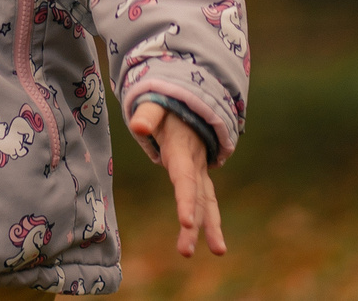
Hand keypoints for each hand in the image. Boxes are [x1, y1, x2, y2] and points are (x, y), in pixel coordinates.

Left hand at [129, 101, 226, 257]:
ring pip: (207, 203)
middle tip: (187, 251)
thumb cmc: (167, 108)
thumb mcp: (156, 107)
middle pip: (197, 198)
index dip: (186, 200)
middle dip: (195, 223)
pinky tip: (214, 244)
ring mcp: (200, 173)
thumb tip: (138, 126)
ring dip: (209, 228)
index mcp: (182, 152)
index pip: (184, 179)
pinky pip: (207, 202)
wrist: (190, 105)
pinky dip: (210, 222)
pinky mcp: (199, 178)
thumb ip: (147, 115)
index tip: (186, 222)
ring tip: (219, 252)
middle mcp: (195, 166)